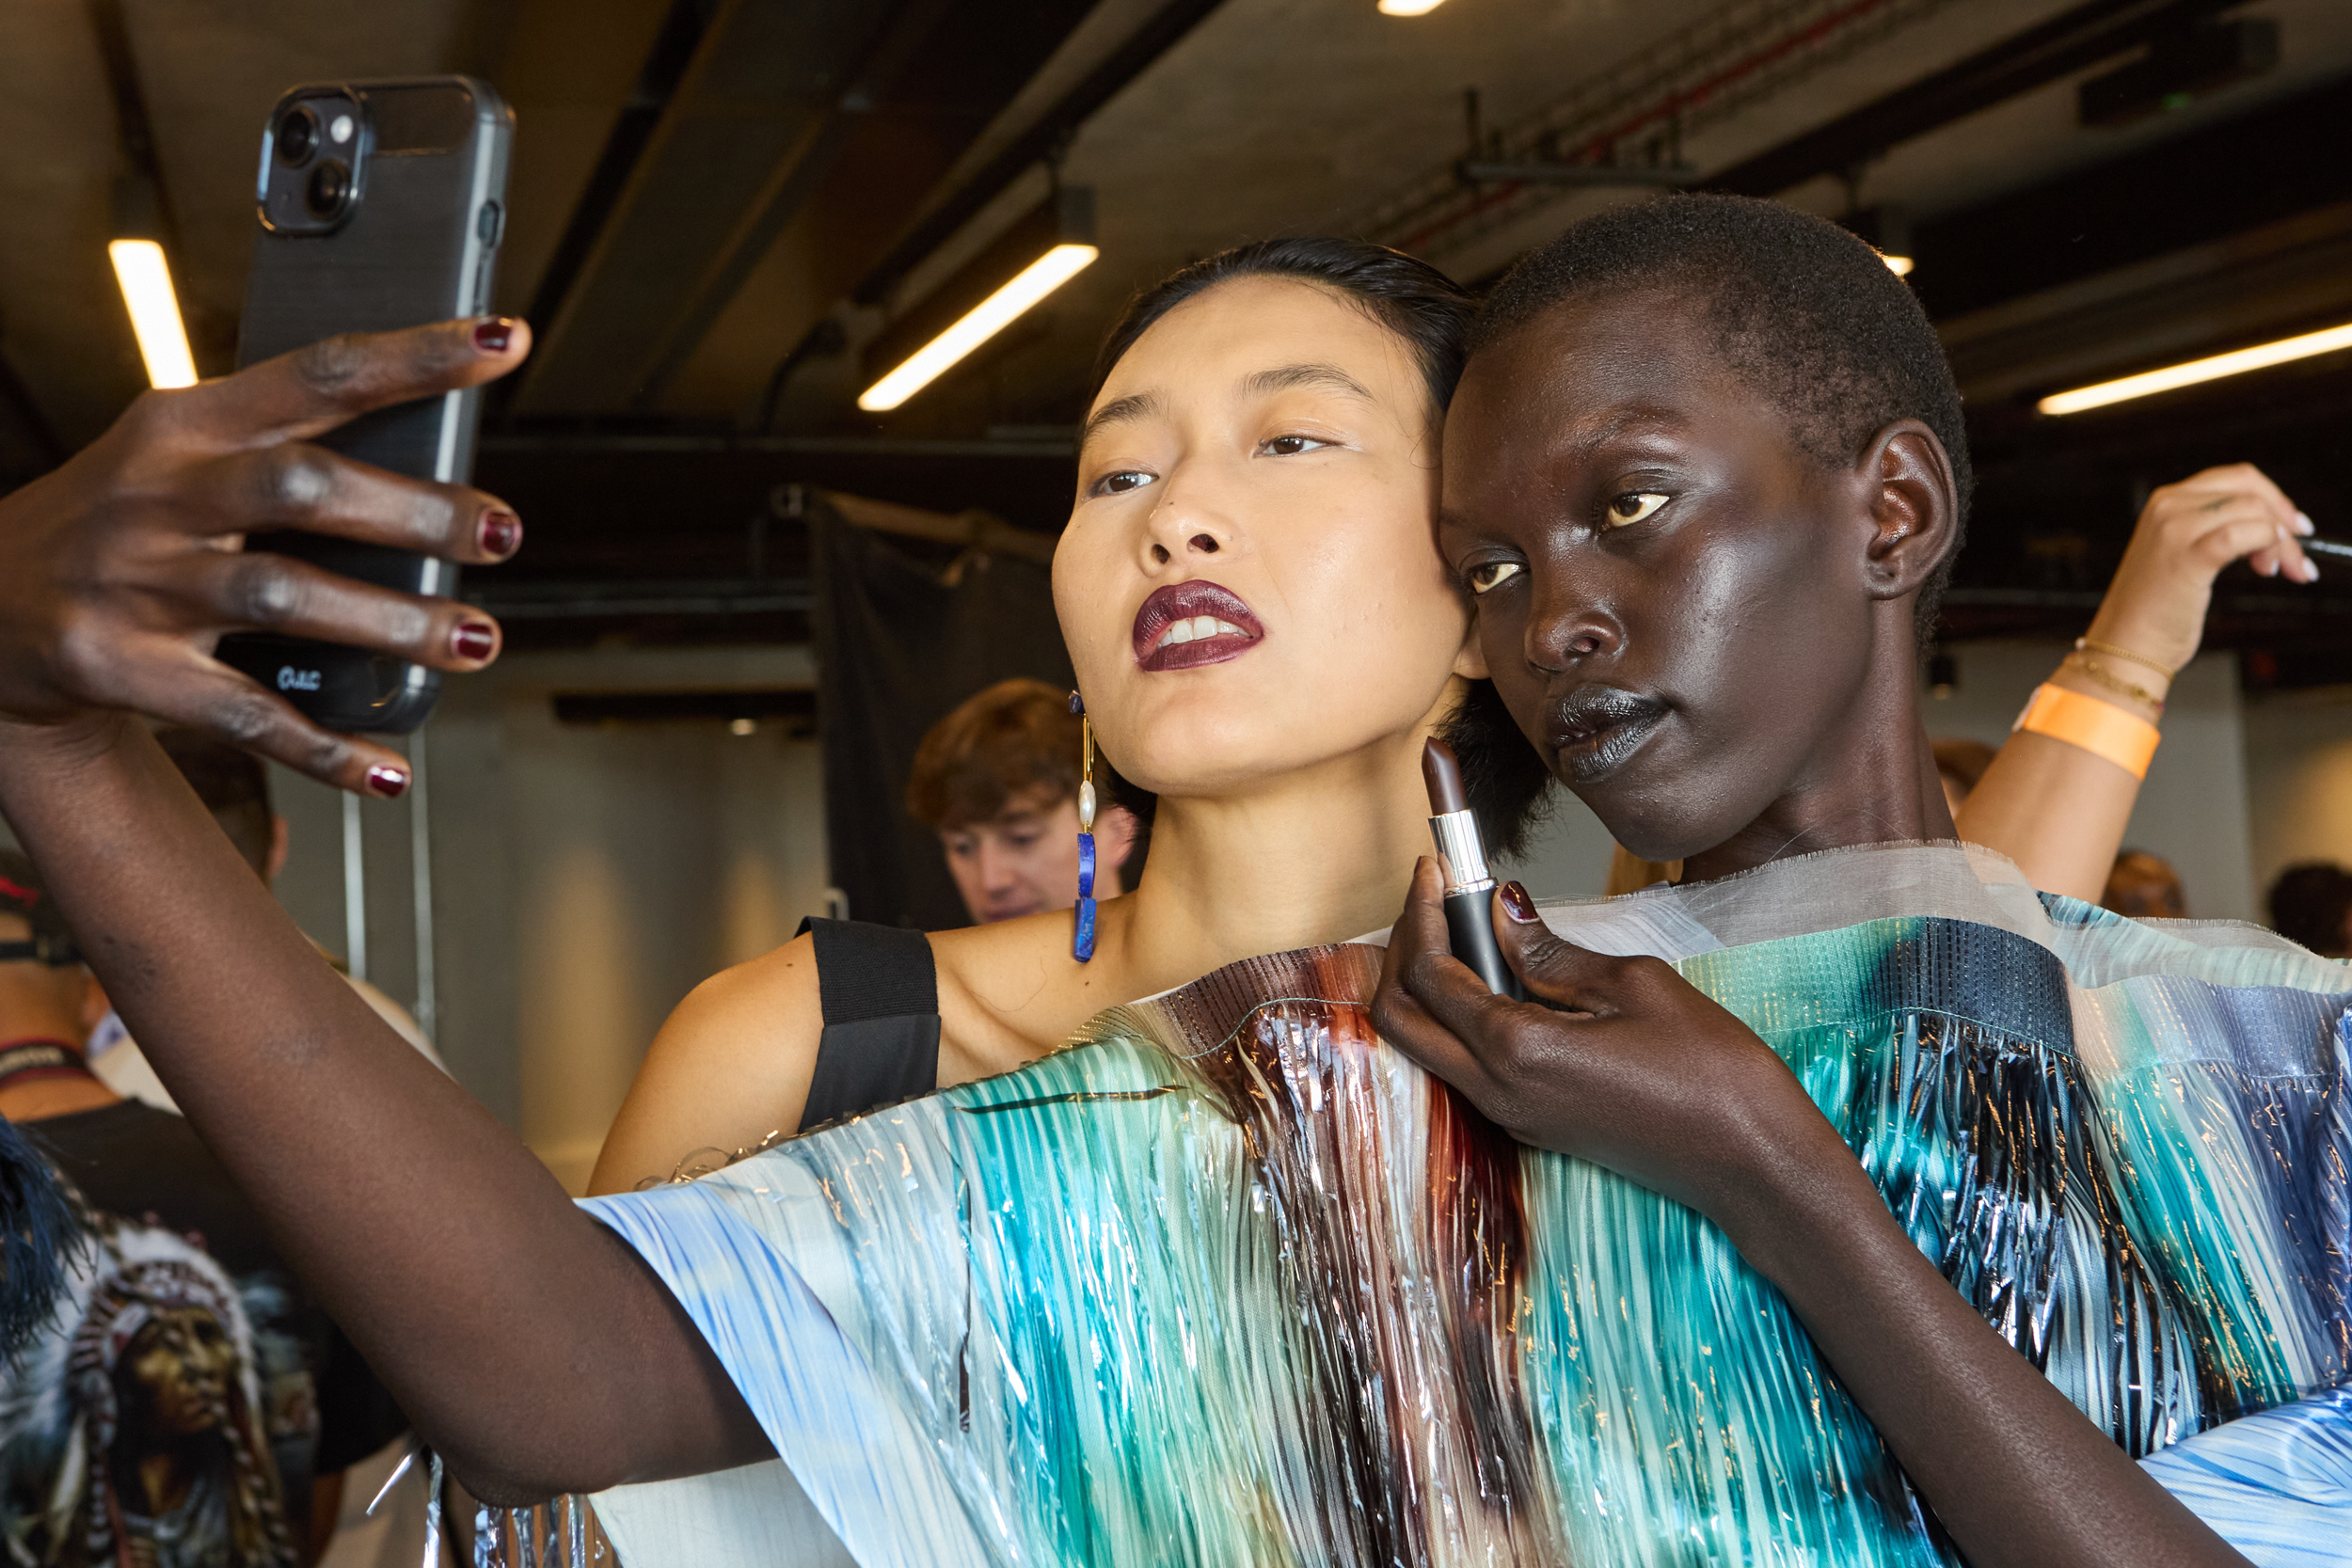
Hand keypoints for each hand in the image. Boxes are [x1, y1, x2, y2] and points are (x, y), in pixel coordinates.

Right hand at [0, 318, 529, 791]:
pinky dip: (322, 746)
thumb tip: (442, 481)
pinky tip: (388, 768)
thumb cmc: (126, 523)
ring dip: (391, 623)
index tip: (504, 339)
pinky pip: (243, 714)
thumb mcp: (181, 459)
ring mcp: (135, 583)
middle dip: (415, 512)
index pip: (317, 373)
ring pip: (282, 597)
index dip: (416, 355)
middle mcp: (159, 494)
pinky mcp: (120, 669)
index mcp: (186, 423)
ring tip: (475, 638)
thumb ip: (287, 452)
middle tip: (505, 532)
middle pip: (303, 488)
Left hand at [1370, 859, 1844, 1225]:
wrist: (1749, 1160)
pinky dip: (1456, 1016)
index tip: (1436, 868)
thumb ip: (1551, 949)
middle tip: (1433, 899)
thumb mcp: (1633, 985)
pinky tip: (1496, 976)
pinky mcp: (1529, 1123)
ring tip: (1461, 927)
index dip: (1423, 912)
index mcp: (1515, 1050)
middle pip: (1398, 1018)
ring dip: (1426, 985)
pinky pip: (1463, 1065)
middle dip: (1404, 949)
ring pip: (1425, 1045)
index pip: (1428, 973)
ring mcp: (1508, 1114)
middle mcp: (1495, 1090)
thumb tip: (1502, 908)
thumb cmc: (1709, 1072)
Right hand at [2086, 464, 2314, 674]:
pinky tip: (2267, 570)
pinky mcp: (2188, 556)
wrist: (2125, 646)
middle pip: (2249, 488)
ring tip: (2275, 571)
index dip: (2274, 499)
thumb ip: (2213, 527)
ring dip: (2279, 542)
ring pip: (2254, 511)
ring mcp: (2175, 529)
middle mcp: (2168, 506)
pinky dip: (2268, 549)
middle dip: (2283, 518)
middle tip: (2295, 553)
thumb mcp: (2180, 552)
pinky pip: (2246, 535)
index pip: (2235, 479)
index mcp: (2164, 501)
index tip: (2294, 527)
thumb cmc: (2155, 610)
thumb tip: (2273, 524)